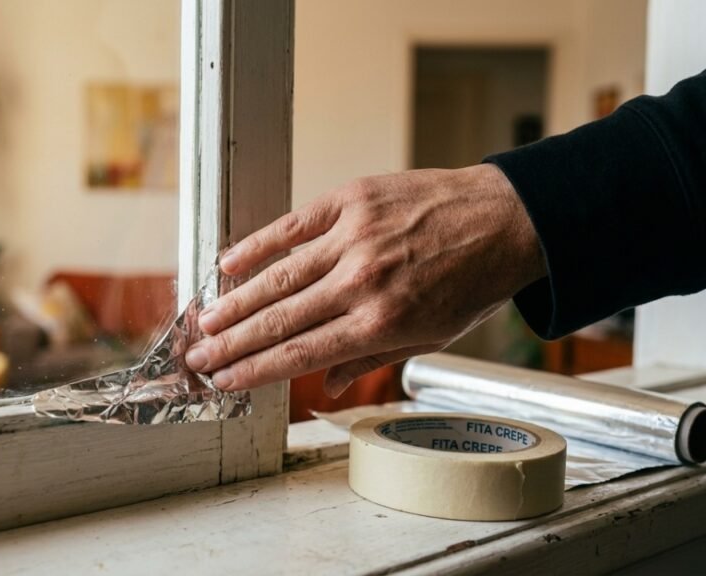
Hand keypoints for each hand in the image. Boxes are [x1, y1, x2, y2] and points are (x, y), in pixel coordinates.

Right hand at [184, 164, 545, 396]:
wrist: (508, 219)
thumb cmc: (472, 281)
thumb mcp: (431, 336)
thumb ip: (371, 358)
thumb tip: (325, 386)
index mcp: (383, 322)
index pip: (303, 354)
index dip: (257, 371)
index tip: (226, 381)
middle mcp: (363, 281)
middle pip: (281, 319)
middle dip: (233, 343)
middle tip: (199, 357)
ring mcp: (355, 237)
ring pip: (279, 276)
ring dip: (236, 302)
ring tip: (206, 321)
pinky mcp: (352, 200)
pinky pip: (293, 226)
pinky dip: (258, 244)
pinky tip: (228, 262)